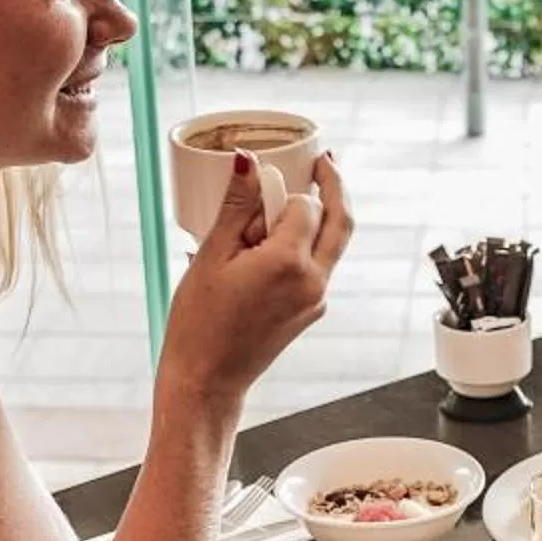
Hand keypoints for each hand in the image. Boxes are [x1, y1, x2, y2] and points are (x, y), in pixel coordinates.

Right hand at [159, 153, 354, 401]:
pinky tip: (266, 250)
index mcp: (288, 263)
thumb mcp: (212, 255)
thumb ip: (237, 205)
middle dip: (335, 188)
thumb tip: (248, 161)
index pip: (307, 205)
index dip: (282, 192)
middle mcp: (313, 281)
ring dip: (315, 221)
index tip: (260, 188)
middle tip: (324, 162)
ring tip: (277, 212)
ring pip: (331, 245)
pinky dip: (302, 248)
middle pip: (342, 221)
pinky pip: (317, 267)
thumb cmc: (200, 323)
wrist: (207, 379)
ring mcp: (316, 299)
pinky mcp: (312, 310)